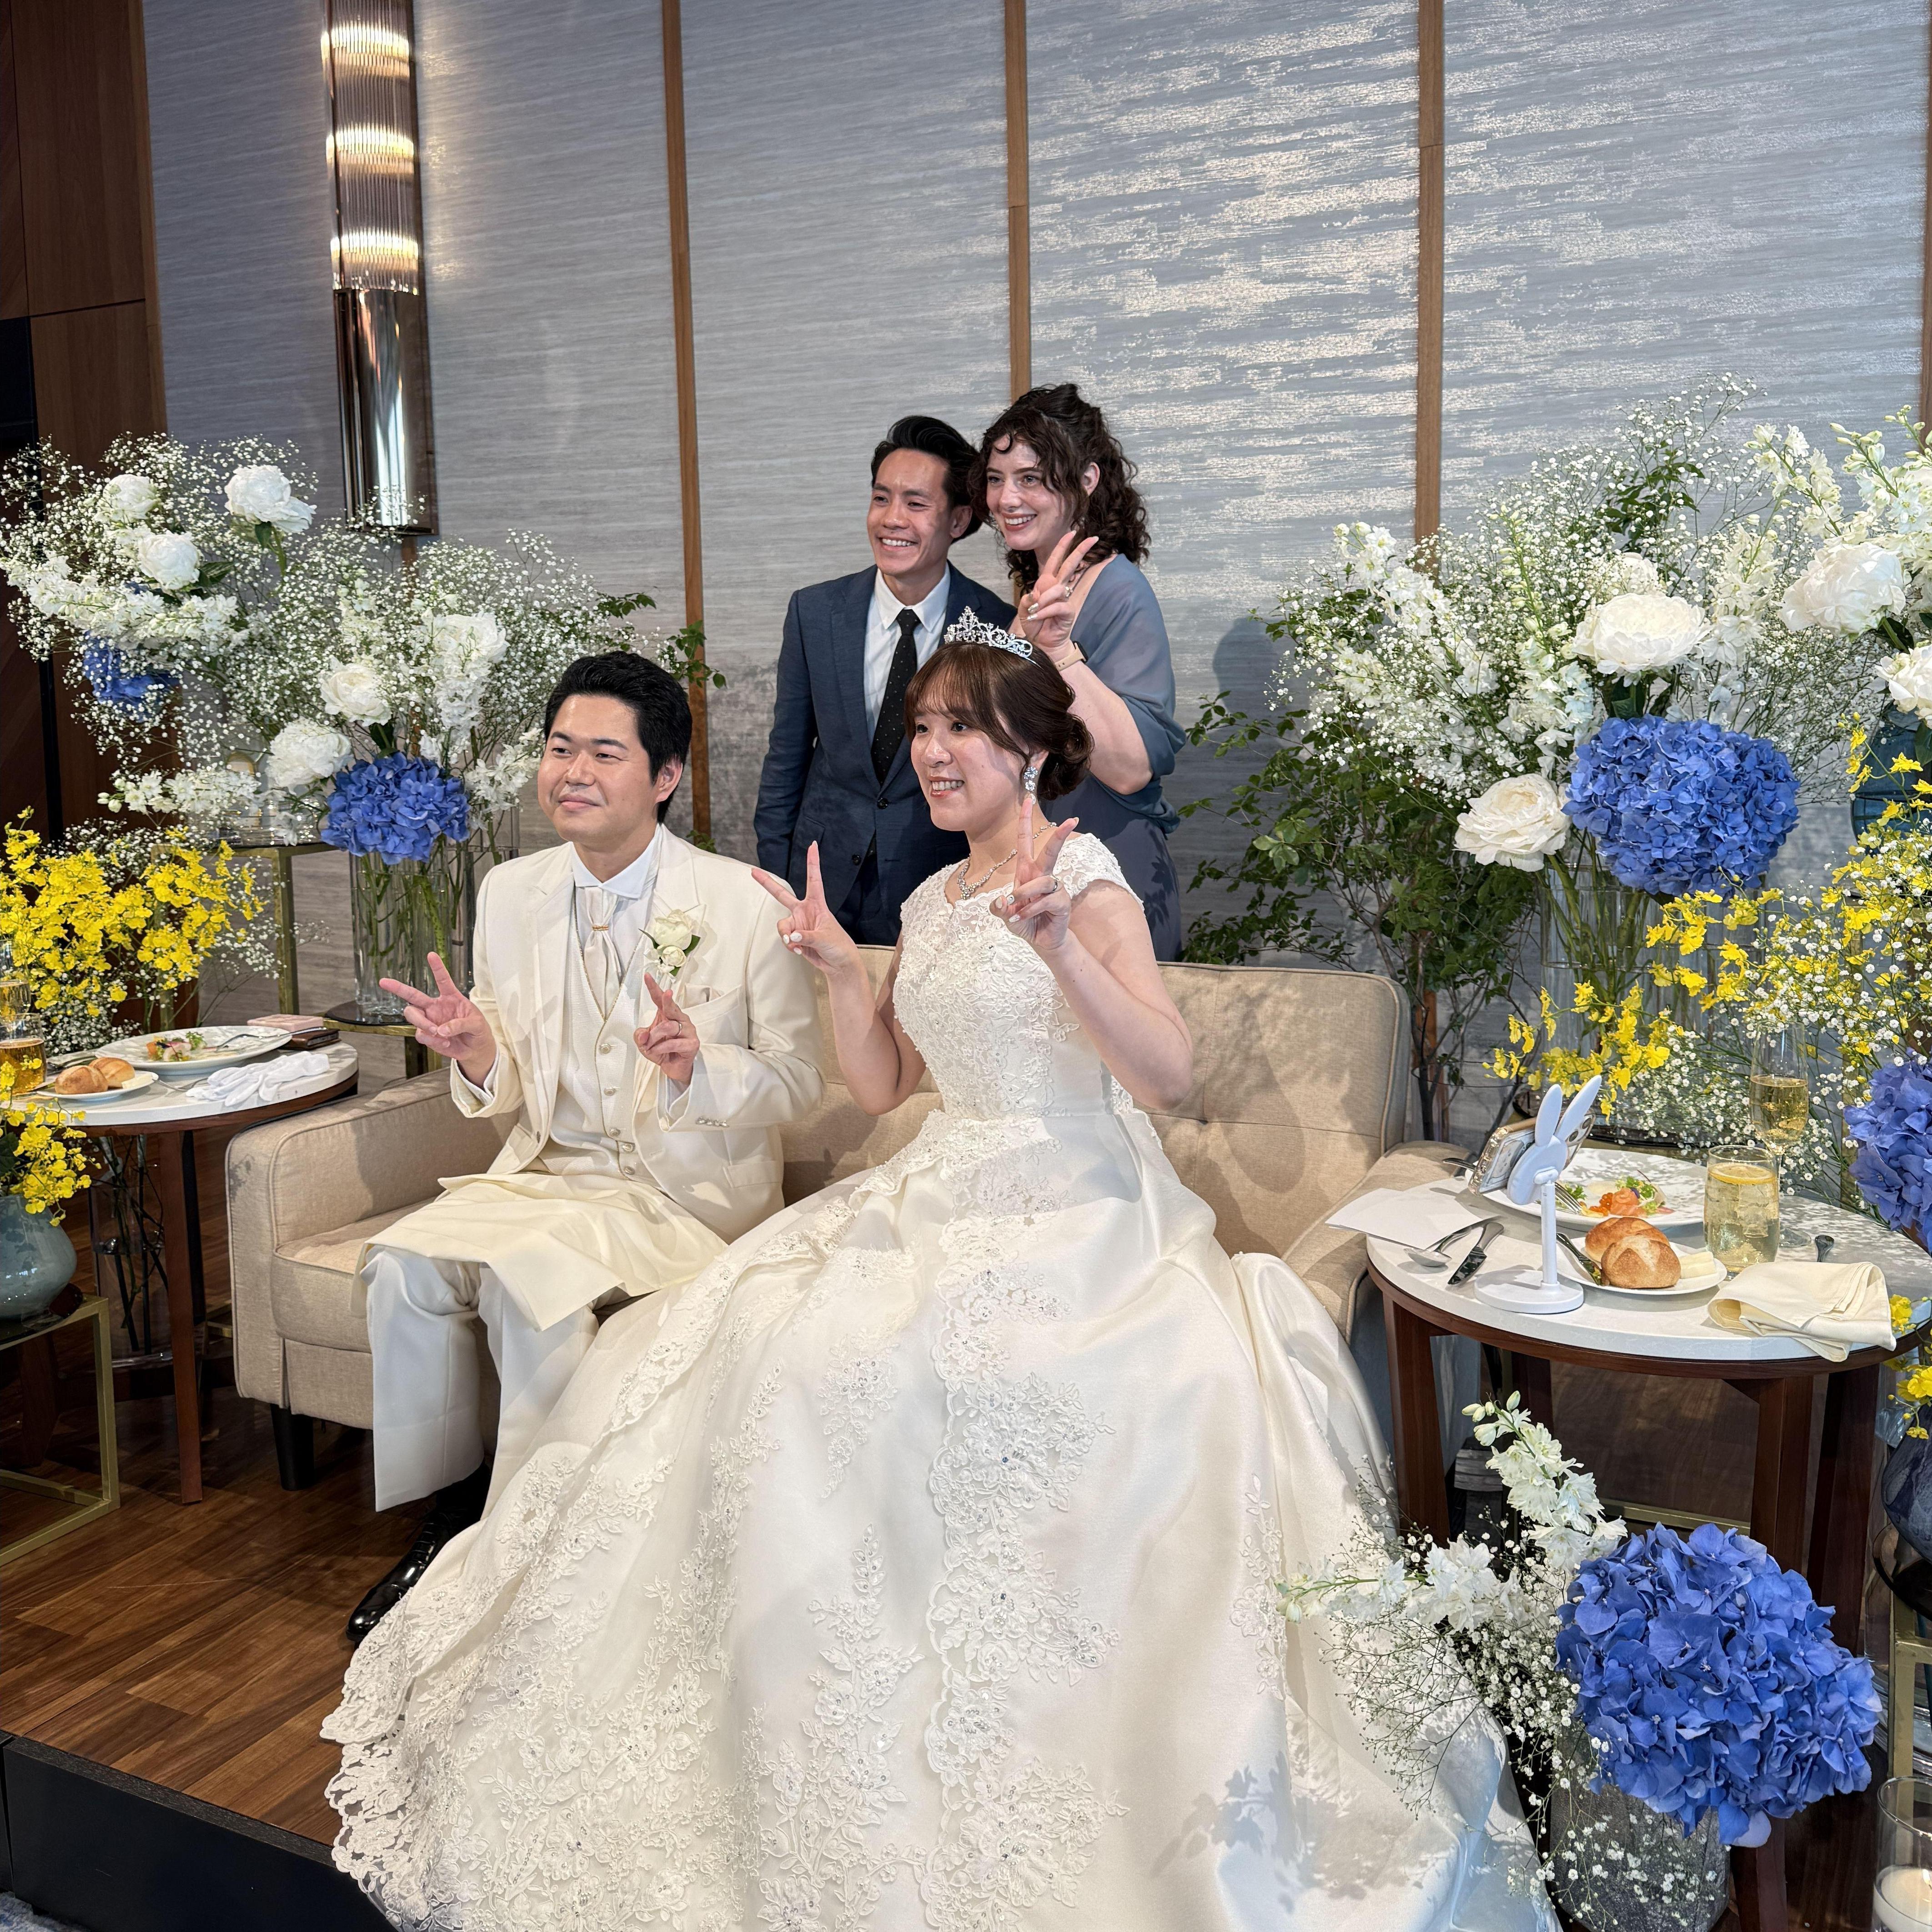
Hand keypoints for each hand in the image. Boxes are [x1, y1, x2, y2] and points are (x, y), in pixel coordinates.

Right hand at [378, 953, 495, 1080]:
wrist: (476, 1049)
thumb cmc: (477, 1031)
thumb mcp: (476, 1024)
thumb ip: (460, 1024)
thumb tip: (440, 1030)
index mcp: (451, 998)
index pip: (443, 980)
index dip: (437, 967)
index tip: (431, 954)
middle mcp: (435, 1007)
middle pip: (412, 995)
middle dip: (397, 987)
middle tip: (383, 981)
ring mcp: (429, 1020)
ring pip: (412, 1015)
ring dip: (423, 1023)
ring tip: (437, 1032)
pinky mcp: (427, 1035)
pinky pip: (421, 1034)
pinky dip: (432, 1039)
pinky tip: (445, 1042)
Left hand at [635, 975, 698, 1083]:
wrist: (675, 1068)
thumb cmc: (663, 1051)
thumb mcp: (644, 1043)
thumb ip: (640, 1036)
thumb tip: (643, 1034)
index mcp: (668, 1015)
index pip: (660, 999)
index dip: (654, 988)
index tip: (647, 977)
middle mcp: (679, 1020)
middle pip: (672, 1007)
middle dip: (668, 1000)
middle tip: (666, 994)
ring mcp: (688, 1031)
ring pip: (667, 1027)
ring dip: (653, 1038)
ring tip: (650, 1046)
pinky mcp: (692, 1044)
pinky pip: (673, 1043)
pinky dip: (660, 1048)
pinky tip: (657, 1051)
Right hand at [752, 843, 861, 978]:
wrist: (839, 964)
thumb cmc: (838, 946)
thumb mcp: (824, 939)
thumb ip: (806, 936)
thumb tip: (791, 936)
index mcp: (817, 905)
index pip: (814, 879)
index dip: (812, 862)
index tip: (812, 845)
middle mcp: (804, 911)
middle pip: (782, 894)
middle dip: (767, 883)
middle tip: (753, 871)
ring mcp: (798, 924)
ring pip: (782, 926)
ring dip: (786, 937)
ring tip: (798, 946)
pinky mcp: (795, 937)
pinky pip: (784, 938)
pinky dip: (789, 946)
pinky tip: (800, 951)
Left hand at [991, 798, 1077, 955]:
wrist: (1039, 941)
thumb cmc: (1023, 921)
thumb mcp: (1004, 915)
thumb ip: (998, 908)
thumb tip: (1001, 900)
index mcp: (1026, 871)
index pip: (1025, 840)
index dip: (1025, 821)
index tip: (1026, 800)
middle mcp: (1041, 875)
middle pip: (1050, 851)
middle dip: (1059, 836)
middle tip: (1071, 820)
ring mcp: (1053, 888)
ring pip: (1041, 882)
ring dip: (1025, 896)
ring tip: (1017, 912)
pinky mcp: (1061, 901)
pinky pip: (1044, 900)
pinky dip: (1030, 911)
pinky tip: (1024, 919)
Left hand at [1018, 531, 1098, 662]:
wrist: (1040, 643)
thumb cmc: (1034, 624)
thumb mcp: (1024, 610)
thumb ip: (1026, 600)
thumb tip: (1034, 594)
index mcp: (1047, 583)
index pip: (1055, 560)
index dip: (1063, 546)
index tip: (1072, 532)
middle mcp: (1057, 588)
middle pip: (1069, 565)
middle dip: (1079, 550)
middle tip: (1093, 538)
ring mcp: (1064, 599)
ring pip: (1057, 588)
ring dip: (1043, 598)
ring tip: (1034, 610)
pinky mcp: (1068, 611)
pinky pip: (1057, 605)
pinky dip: (1045, 610)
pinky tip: (1038, 617)